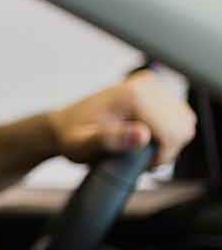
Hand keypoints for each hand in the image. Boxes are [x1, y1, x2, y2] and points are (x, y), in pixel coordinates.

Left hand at [48, 69, 194, 173]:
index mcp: (133, 95)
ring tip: (142, 149)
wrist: (64, 125)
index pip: (172, 132)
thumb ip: (112, 140)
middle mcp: (146, 85)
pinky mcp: (155, 90)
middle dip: (167, 150)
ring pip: (185, 122)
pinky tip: (149, 139)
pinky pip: (180, 116)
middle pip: (182, 127)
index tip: (140, 165)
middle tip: (140, 159)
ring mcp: (152, 85)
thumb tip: (143, 135)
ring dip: (169, 142)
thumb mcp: (84, 145)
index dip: (160, 156)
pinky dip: (170, 133)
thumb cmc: (71, 137)